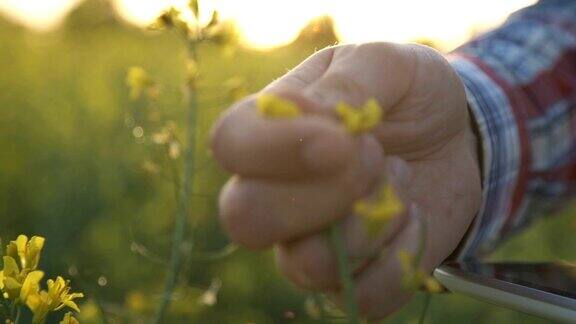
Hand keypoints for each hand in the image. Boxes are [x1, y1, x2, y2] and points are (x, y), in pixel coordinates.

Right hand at [210, 42, 480, 319]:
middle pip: (247, 218)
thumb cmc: (407, 93)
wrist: (453, 136)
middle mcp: (275, 191)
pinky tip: (416, 217)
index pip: (230, 145)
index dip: (277, 149)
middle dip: (325, 192)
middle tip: (374, 155)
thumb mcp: (386, 64)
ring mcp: (308, 240)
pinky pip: (362, 298)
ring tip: (401, 178)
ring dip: (370, 222)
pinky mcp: (352, 276)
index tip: (341, 139)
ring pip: (307, 265)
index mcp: (271, 128)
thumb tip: (311, 120)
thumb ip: (346, 85)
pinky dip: (402, 259)